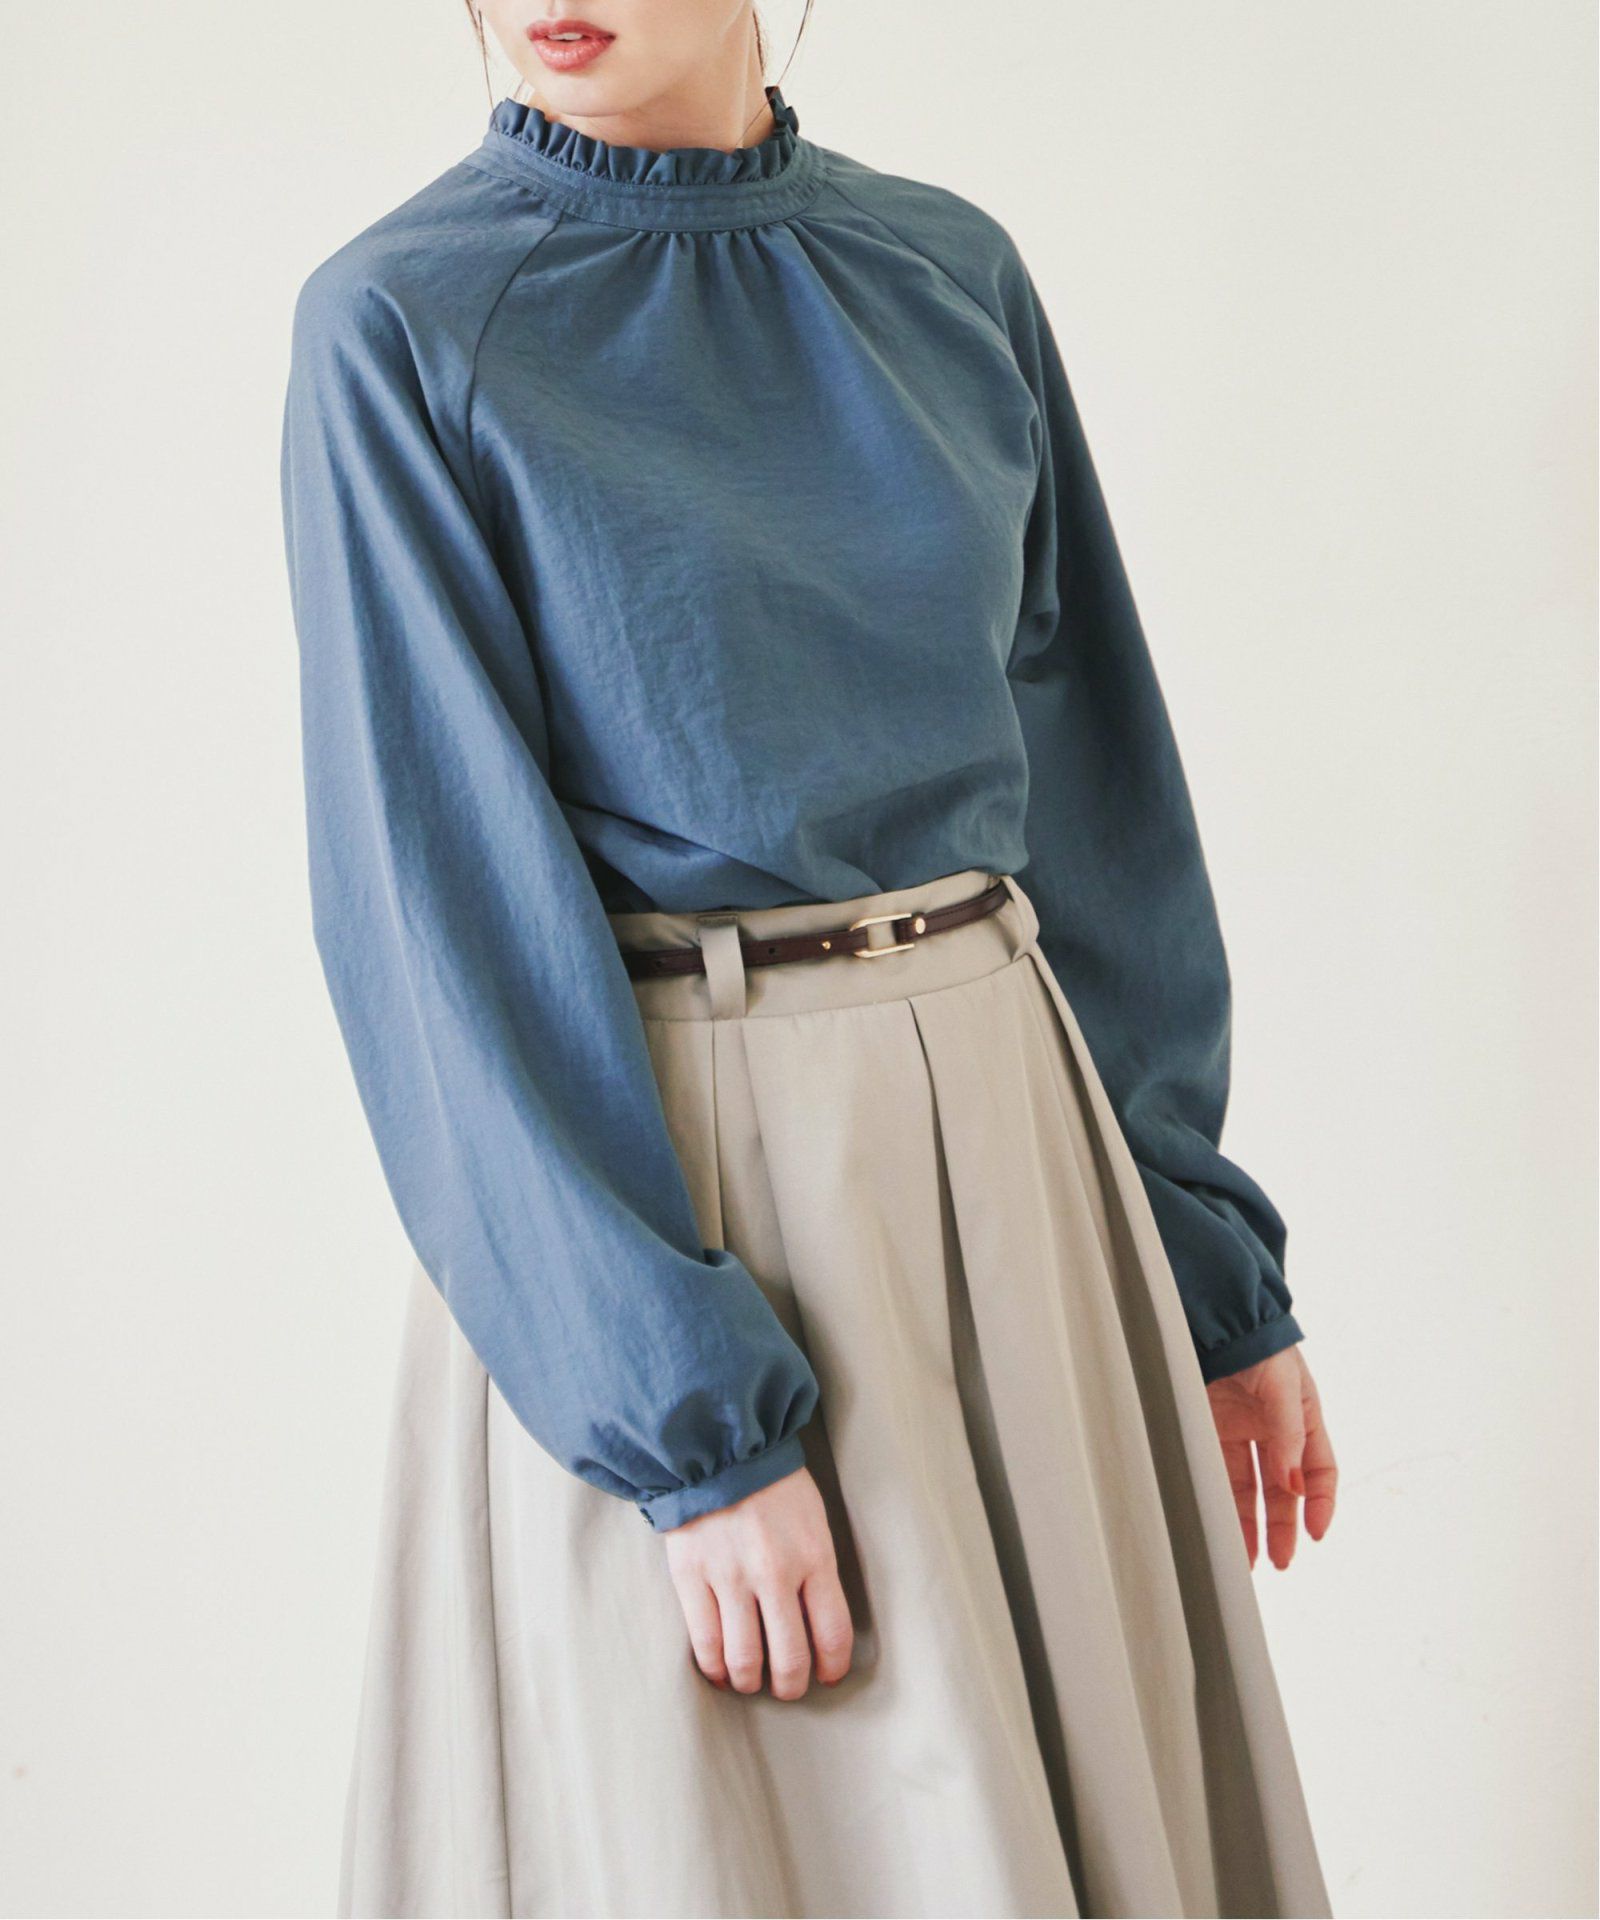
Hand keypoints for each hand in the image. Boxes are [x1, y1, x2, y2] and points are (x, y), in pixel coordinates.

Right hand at [663, 1466, 853, 1699]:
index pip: (833, 1633)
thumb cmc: (772, 1484)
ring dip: (750, 1681)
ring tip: (751, 1680)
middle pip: (790, 1658)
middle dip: (791, 1686)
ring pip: (745, 1659)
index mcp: (814, 1556)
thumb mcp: (813, 1520)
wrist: (718, 1446)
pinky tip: (720, 1668)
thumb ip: (818, 1569)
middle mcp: (775, 1573)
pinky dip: (714, 1667)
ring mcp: (730, 1577)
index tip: (826, 1675)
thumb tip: (818, 1624)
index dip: (832, 1666)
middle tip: (787, 1688)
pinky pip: (705, 1642)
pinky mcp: (692, 1577)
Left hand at [1206, 1345, 1336, 1569]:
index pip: (1319, 1472)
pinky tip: (1218, 1526)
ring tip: (1247, 1561)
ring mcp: (1239, 1431)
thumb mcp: (1282, 1384)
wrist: (1212, 1315)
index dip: (1321, 1503)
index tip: (1316, 1533)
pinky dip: (1218, 1501)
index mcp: (1303, 1419)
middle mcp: (1273, 1431)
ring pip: (1248, 1488)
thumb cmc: (1257, 1342)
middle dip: (1284, 1526)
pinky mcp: (1208, 1429)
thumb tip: (1292, 1485)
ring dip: (1250, 1524)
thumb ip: (1288, 1433)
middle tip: (1281, 1561)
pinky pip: (1216, 1473)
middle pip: (1283, 1490)